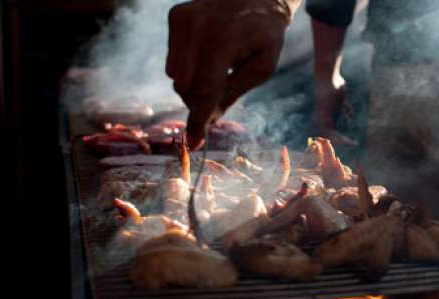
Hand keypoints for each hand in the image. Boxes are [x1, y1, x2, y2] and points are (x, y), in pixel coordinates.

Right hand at [166, 0, 293, 147]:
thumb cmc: (265, 34)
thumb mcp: (262, 67)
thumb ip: (234, 92)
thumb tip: (209, 120)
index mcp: (223, 40)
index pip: (204, 89)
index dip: (199, 119)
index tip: (195, 141)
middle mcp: (198, 28)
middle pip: (185, 86)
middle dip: (198, 102)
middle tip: (216, 103)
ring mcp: (183, 20)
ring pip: (174, 75)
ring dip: (192, 84)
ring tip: (216, 73)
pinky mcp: (176, 17)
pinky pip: (172, 59)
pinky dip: (187, 66)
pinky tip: (207, 56)